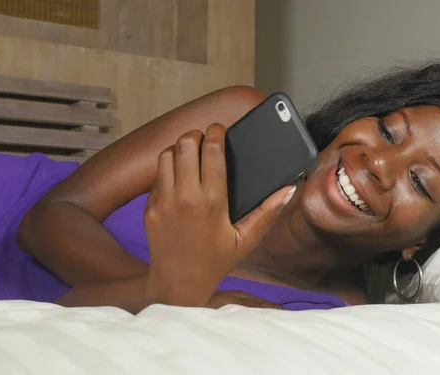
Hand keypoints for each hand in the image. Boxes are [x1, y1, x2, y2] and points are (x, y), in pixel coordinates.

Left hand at [143, 124, 294, 306]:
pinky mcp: (150, 208)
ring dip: (179, 150)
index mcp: (212, 201)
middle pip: (185, 144)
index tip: (220, 129)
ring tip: (190, 156)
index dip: (216, 132)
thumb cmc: (216, 261)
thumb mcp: (246, 238)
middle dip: (196, 135)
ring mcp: (163, 202)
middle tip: (205, 139)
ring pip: (167, 155)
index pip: (211, 151)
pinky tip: (179, 179)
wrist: (179, 283)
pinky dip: (168, 170)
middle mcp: (185, 198)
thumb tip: (289, 188)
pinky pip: (157, 177)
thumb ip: (268, 212)